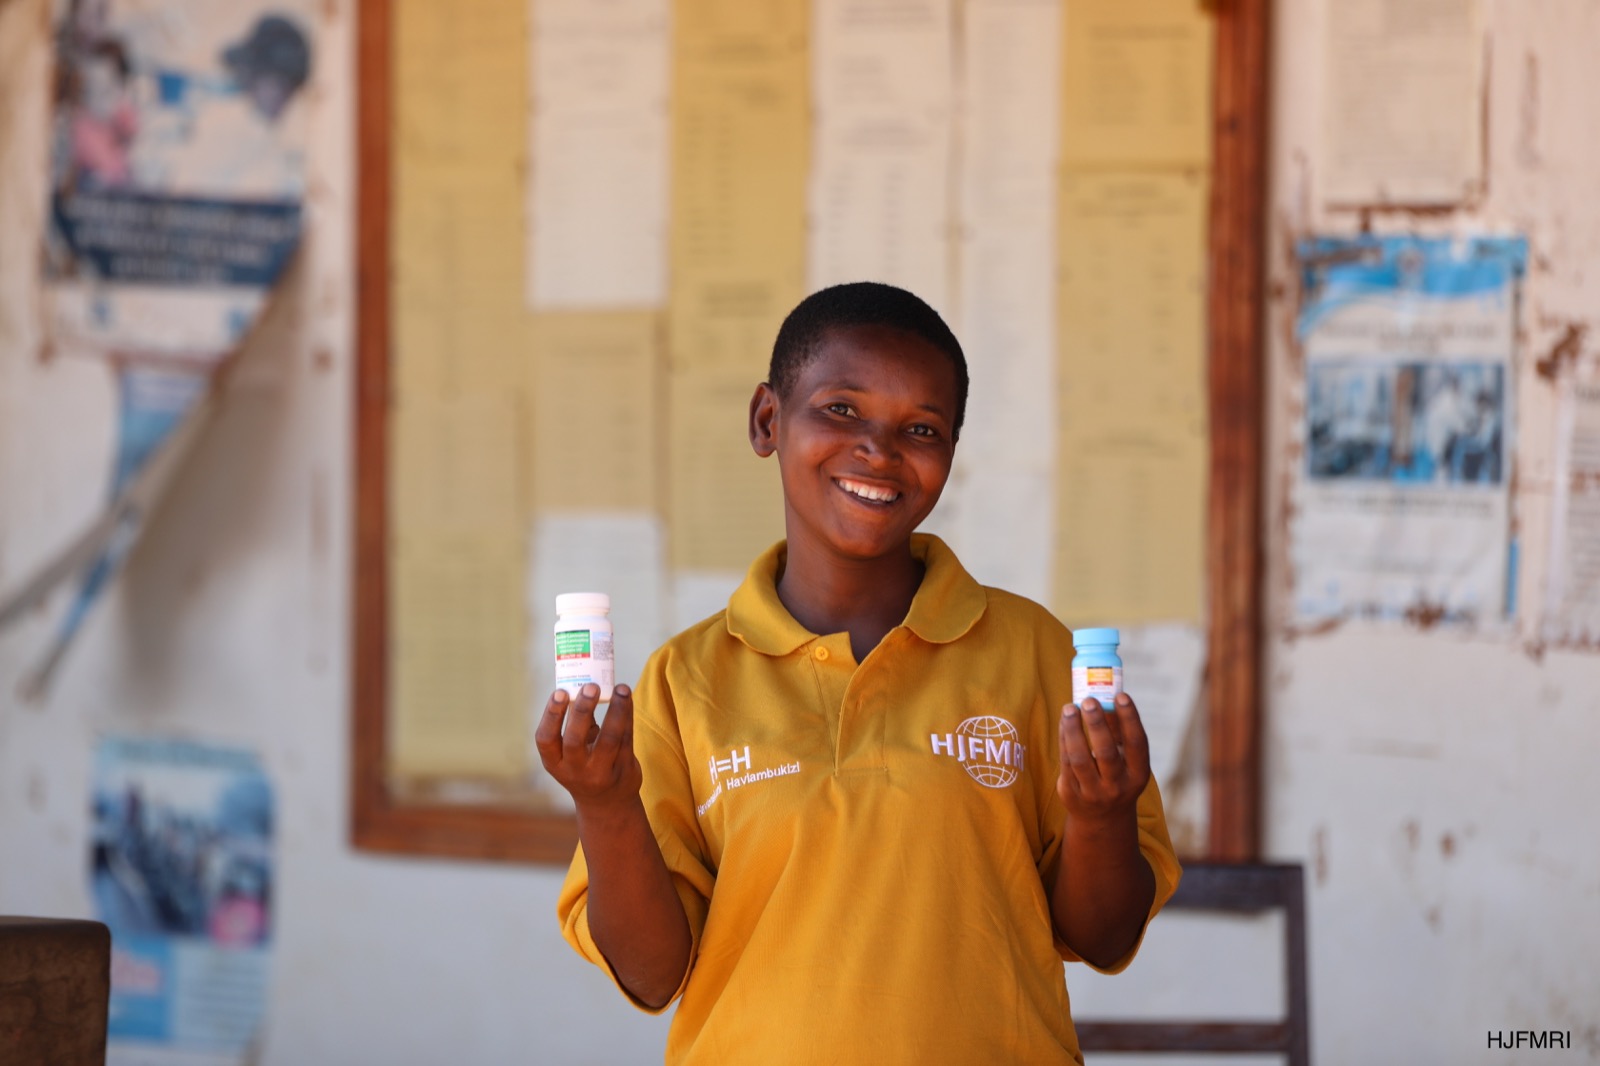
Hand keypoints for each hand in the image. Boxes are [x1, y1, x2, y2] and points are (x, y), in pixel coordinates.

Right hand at [534, 683, 641, 811]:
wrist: (608, 803)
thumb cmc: (585, 765)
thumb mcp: (570, 752)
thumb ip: (574, 724)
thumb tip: (579, 683)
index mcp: (555, 763)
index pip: (546, 739)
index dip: (551, 715)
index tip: (560, 691)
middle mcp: (575, 771)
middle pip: (575, 740)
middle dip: (583, 711)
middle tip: (591, 686)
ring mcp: (600, 773)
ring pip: (609, 739)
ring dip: (616, 710)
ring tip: (621, 688)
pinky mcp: (623, 771)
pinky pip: (627, 739)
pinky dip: (627, 716)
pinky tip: (627, 698)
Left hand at [1057, 694, 1150, 823]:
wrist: (1103, 820)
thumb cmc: (1117, 777)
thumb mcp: (1127, 762)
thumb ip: (1119, 733)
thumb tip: (1108, 695)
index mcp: (1138, 775)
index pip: (1137, 744)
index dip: (1130, 719)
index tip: (1121, 695)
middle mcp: (1117, 786)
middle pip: (1106, 753)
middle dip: (1097, 724)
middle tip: (1089, 700)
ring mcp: (1093, 793)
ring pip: (1080, 758)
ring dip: (1073, 730)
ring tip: (1069, 708)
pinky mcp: (1071, 794)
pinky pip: (1065, 763)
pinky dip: (1064, 740)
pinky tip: (1064, 722)